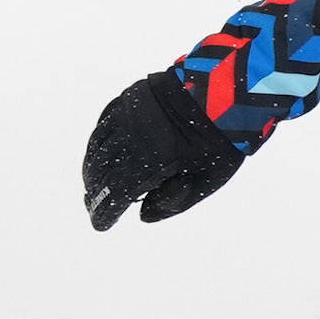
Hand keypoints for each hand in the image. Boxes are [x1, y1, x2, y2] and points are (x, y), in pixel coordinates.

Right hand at [82, 72, 241, 229]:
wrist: (228, 93)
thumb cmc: (220, 143)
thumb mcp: (205, 182)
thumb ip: (172, 204)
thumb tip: (142, 215)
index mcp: (155, 159)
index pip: (117, 192)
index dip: (105, 212)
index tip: (100, 225)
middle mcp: (136, 135)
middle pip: (102, 170)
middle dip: (94, 192)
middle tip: (93, 206)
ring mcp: (130, 113)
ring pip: (98, 146)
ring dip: (91, 168)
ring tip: (91, 183)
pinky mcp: (131, 97)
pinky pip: (104, 122)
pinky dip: (97, 142)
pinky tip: (98, 152)